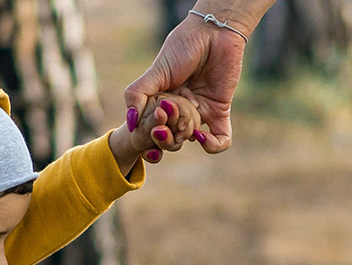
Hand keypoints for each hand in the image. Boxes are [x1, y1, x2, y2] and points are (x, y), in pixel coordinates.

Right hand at [124, 4, 267, 155]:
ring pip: (189, 139)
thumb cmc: (183, 46)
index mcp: (160, 101)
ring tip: (184, 125)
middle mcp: (179, 109)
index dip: (149, 134)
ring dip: (184, 136)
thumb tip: (131, 124)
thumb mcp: (155, 71)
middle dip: (165, 137)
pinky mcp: (220, 111)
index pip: (151, 127)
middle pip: (169, 138)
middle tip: (165, 124)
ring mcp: (200, 111)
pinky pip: (220, 139)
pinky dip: (212, 144)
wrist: (214, 33)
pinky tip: (202, 136)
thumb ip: (137, 95)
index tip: (151, 126)